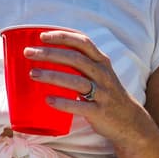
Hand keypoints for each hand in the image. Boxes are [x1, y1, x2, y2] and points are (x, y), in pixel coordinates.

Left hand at [26, 29, 154, 146]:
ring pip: (76, 81)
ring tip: (32, 74)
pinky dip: (63, 103)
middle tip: (28, 53)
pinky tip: (48, 100)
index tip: (42, 36)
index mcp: (101, 62)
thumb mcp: (99, 73)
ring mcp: (103, 93)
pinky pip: (81, 106)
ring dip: (52, 76)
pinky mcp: (100, 112)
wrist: (130, 120)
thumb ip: (79, 63)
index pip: (83, 43)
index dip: (63, 37)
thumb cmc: (106, 92)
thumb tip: (43, 54)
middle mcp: (103, 74)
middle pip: (75, 59)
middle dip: (50, 54)